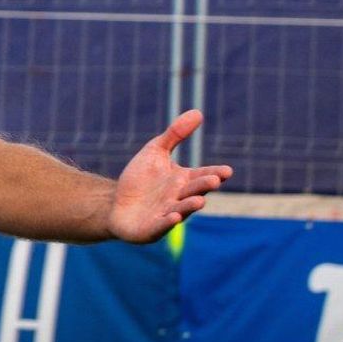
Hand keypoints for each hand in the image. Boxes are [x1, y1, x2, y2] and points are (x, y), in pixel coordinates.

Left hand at [108, 110, 232, 243]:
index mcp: (184, 181)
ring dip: (190, 206)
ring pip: (181, 210)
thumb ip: (175, 134)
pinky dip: (167, 222)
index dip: (215, 173)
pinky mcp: (151, 229)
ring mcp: (167, 215)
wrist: (115, 203)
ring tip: (199, 201)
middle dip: (203, 186)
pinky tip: (173, 217)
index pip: (203, 175)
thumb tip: (198, 111)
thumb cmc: (140, 178)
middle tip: (214, 180)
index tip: (227, 171)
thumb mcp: (155, 151)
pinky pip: (161, 226)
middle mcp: (179, 198)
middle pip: (194, 191)